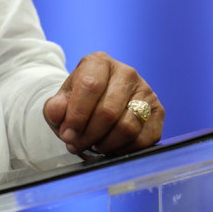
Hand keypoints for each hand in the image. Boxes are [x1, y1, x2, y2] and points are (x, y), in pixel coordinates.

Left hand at [43, 52, 162, 156]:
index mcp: (99, 62)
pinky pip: (143, 139)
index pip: (90, 86)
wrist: (98, 102)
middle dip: (89, 135)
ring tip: (94, 144)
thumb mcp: (61, 101)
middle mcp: (126, 72)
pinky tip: (111, 146)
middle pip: (108, 111)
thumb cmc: (79, 101)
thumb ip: (54, 107)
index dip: (76, 115)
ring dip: (105, 144)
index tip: (66, 135)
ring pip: (127, 127)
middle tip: (77, 145)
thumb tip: (56, 113)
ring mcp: (145, 90)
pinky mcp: (158, 111)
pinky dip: (123, 149)